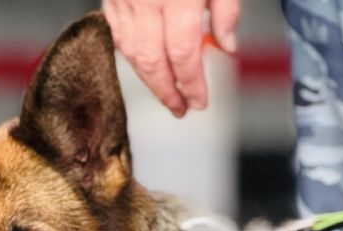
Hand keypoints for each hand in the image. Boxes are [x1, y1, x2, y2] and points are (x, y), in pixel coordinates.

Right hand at [102, 0, 239, 116]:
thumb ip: (225, 10)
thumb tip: (227, 46)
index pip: (183, 54)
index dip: (191, 84)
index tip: (198, 101)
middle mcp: (146, 0)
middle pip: (153, 62)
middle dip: (167, 92)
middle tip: (180, 108)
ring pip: (131, 53)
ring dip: (149, 79)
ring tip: (166, 93)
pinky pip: (115, 35)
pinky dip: (130, 55)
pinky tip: (144, 66)